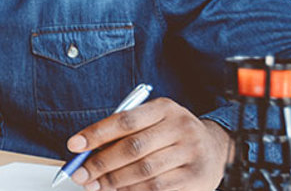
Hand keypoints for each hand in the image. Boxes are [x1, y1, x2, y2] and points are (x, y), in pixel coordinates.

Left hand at [66, 97, 231, 190]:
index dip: (96, 133)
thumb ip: (122, 133)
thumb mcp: (152, 123)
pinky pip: (158, 189)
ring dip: (114, 182)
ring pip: (144, 172)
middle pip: (132, 148)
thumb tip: (85, 152)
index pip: (124, 120)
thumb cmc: (172, 135)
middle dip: (100, 163)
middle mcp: (181, 127)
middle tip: (80, 174)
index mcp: (165, 108)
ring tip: (96, 185)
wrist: (216, 149)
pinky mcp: (197, 178)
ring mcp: (191, 153)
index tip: (74, 145)